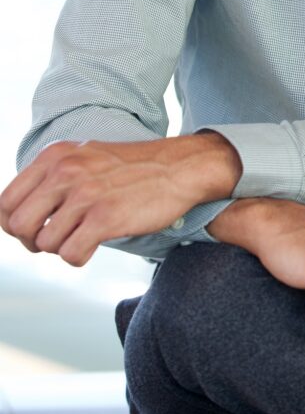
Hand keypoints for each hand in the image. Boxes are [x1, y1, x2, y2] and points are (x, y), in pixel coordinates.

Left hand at [0, 133, 241, 266]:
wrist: (178, 168)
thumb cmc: (131, 168)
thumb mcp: (84, 156)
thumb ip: (52, 177)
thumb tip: (17, 212)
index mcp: (56, 156)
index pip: (7, 201)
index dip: (13, 224)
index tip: (32, 230)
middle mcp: (66, 171)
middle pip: (18, 225)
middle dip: (32, 241)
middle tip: (55, 239)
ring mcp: (86, 194)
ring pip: (45, 243)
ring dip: (61, 248)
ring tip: (82, 237)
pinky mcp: (106, 217)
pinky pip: (71, 255)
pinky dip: (79, 257)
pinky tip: (94, 245)